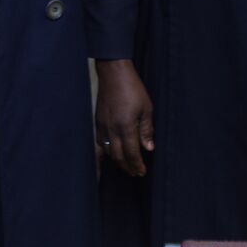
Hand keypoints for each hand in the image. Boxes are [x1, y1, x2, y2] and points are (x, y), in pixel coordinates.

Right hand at [94, 59, 154, 178]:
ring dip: (117, 161)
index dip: (137, 165)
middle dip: (127, 167)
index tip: (142, 172)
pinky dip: (106, 152)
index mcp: (126, 126)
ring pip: (108, 151)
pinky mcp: (97, 121)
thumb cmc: (133, 88)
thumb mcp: (146, 108)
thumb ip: (147, 130)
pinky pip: (100, 142)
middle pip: (118, 157)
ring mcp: (102, 126)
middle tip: (135, 173)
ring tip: (126, 165)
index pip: (132, 153)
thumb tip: (149, 148)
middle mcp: (112, 129)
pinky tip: (112, 152)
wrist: (113, 73)